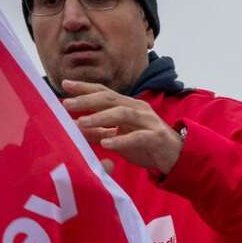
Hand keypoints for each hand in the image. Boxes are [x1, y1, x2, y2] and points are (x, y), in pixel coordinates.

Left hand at [61, 80, 181, 174]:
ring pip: (122, 114)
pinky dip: (120, 140)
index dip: (85, 87)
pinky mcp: (156, 137)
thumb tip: (75, 127)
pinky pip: (136, 137)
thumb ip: (99, 132)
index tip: (64, 84)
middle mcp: (138, 108)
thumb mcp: (119, 137)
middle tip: (67, 104)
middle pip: (110, 99)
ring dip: (100, 117)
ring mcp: (148, 122)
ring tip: (81, 123)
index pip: (104, 92)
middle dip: (87, 100)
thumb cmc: (146, 146)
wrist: (177, 158)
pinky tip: (106, 144)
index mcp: (128, 105)